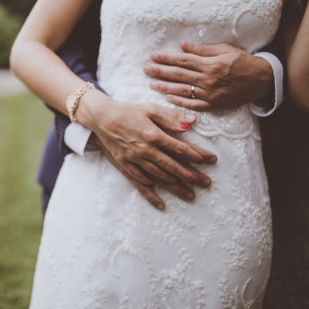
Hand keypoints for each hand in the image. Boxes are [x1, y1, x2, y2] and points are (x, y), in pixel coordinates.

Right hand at [79, 94, 216, 209]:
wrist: (101, 118)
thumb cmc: (127, 111)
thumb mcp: (150, 109)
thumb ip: (170, 117)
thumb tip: (191, 123)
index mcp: (153, 134)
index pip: (178, 147)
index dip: (194, 154)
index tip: (206, 161)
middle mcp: (145, 149)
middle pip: (171, 165)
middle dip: (189, 175)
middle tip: (203, 183)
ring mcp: (134, 159)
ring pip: (158, 175)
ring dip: (174, 185)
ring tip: (189, 193)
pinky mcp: (124, 164)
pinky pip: (139, 181)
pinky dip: (150, 191)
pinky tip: (160, 199)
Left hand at [143, 41, 272, 110]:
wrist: (262, 80)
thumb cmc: (243, 62)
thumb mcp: (225, 50)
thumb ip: (202, 49)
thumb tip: (183, 46)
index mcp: (210, 64)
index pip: (183, 60)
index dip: (166, 58)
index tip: (153, 56)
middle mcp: (208, 79)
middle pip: (179, 75)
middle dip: (160, 72)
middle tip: (145, 69)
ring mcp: (210, 93)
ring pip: (182, 90)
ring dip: (165, 87)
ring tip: (151, 84)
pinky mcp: (214, 105)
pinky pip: (193, 105)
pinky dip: (180, 102)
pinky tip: (167, 99)